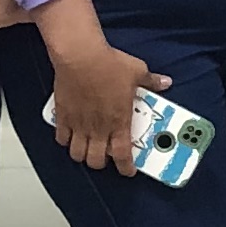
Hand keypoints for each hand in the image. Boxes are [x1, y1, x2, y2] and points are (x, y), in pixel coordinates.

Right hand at [43, 30, 172, 174]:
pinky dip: (65, 140)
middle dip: (102, 163)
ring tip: (87, 148)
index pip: (122, 155)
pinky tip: (70, 135)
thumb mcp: (137, 71)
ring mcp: (79, 123)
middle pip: (96, 161)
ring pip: (76, 154)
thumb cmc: (108, 64)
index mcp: (119, 122)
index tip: (128, 171)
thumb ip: (151, 81)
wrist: (80, 55)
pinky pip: (60, 138)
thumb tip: (164, 82)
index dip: (126, 168)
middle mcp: (98, 128)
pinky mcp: (63, 116)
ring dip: (82, 155)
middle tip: (105, 156)